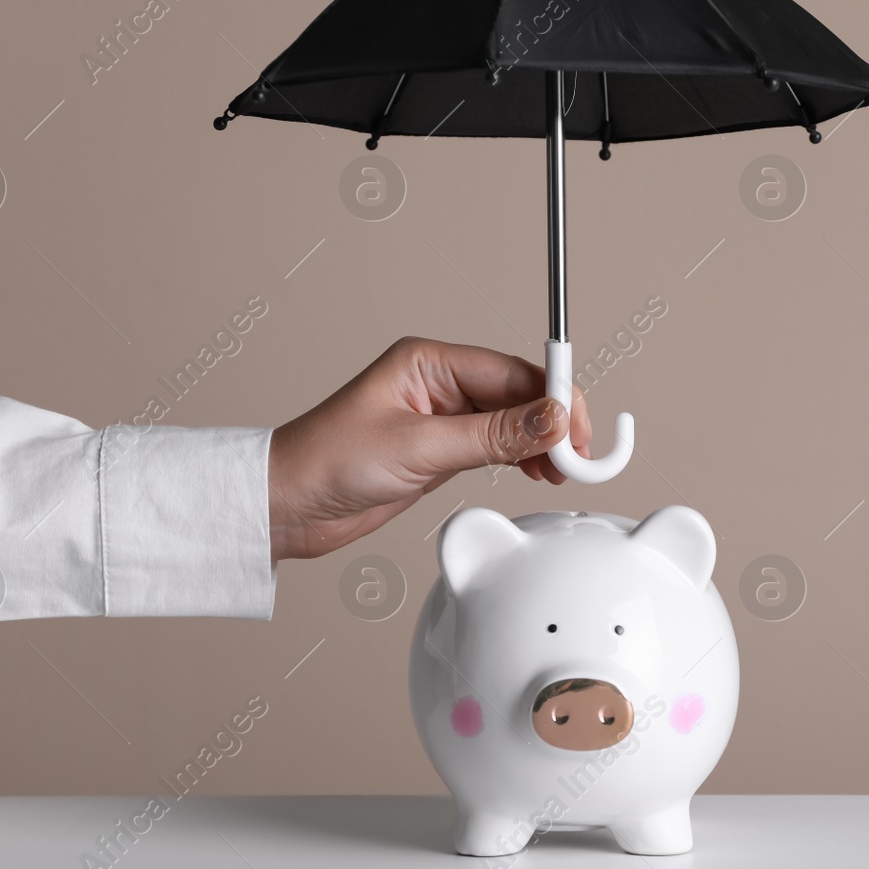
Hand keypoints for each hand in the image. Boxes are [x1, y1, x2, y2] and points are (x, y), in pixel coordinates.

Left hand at [266, 337, 591, 559]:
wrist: (288, 506)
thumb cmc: (328, 462)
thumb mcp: (419, 449)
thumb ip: (491, 436)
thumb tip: (551, 418)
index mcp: (428, 362)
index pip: (509, 371)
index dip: (552, 396)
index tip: (579, 426)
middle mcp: (438, 384)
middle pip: (517, 393)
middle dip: (552, 422)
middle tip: (579, 457)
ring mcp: (441, 418)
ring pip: (511, 422)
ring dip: (541, 444)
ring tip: (562, 472)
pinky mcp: (439, 451)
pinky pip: (495, 446)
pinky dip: (521, 459)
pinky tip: (536, 473)